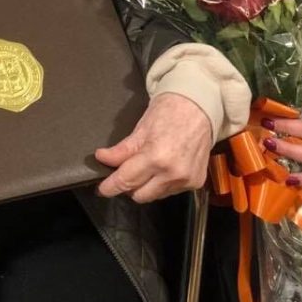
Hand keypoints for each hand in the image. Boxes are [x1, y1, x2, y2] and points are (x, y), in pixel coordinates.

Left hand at [95, 93, 212, 202]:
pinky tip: (164, 167)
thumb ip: (122, 149)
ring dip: (146, 185)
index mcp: (156, 157)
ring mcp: (186, 180)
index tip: (102, 189)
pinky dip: (162, 183)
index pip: (126, 181)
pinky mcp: (196, 183)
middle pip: (139, 195)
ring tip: (147, 165)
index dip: (110, 187)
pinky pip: (170, 191)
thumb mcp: (141, 128)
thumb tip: (102, 158)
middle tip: (125, 171)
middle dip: (129, 185)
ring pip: (155, 195)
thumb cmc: (169, 111)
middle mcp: (172, 174)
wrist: (199, 106)